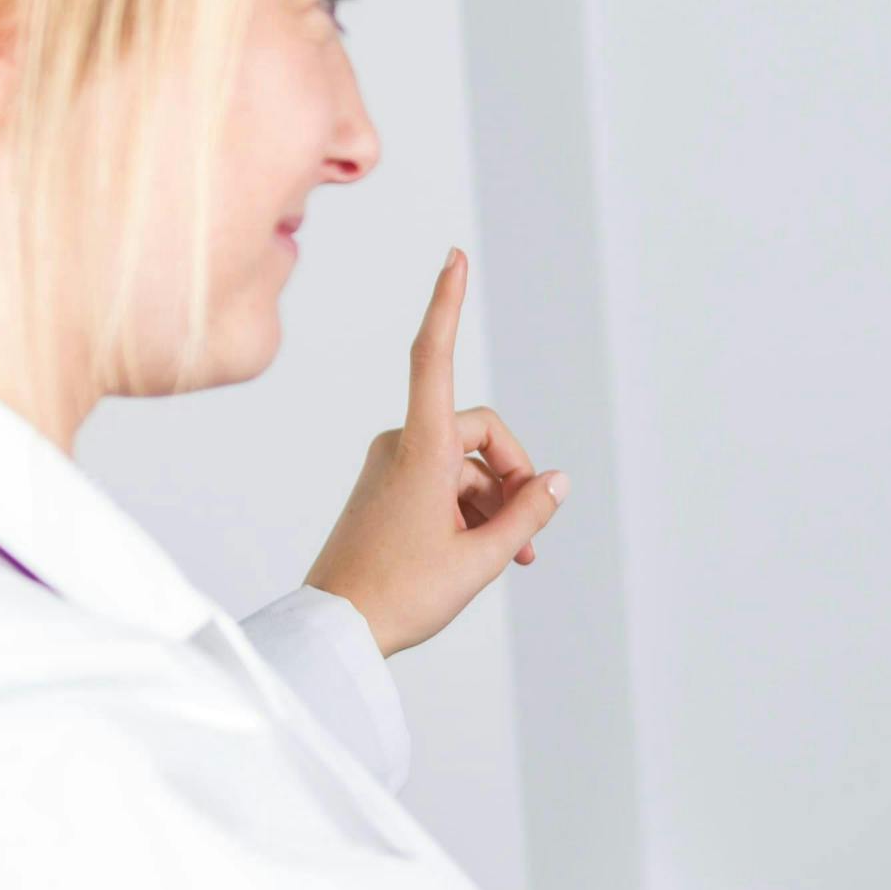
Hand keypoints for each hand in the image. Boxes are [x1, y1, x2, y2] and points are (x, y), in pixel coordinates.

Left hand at [305, 249, 564, 655]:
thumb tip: (555, 482)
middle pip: (479, 433)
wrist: (335, 631)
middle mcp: (401, 446)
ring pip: (464, 464)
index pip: (435, 358)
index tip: (455, 258)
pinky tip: (484, 553)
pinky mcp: (384, 488)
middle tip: (530, 535)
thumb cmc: (401, 594)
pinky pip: (441, 481)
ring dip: (495, 501)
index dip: (447, 304)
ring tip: (513, 558)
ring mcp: (389, 466)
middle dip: (513, 476)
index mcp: (421, 450)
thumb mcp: (482, 558)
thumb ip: (527, 515)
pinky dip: (470, 509)